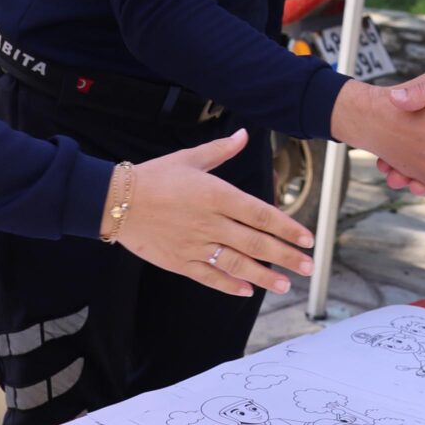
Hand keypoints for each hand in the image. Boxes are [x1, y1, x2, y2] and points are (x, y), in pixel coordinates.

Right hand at [114, 129, 316, 297]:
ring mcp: (194, 244)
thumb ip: (221, 150)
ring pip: (236, 264)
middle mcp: (210, 222)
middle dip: (285, 256)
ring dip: (263, 276)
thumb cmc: (155, 176)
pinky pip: (208, 276)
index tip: (308, 238)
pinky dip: (229, 285)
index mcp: (217, 195)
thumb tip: (244, 134)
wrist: (116, 200)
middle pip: (255, 243)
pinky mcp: (179, 261)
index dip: (287, 228)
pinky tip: (246, 290)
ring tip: (285, 285)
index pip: (261, 214)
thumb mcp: (189, 158)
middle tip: (309, 267)